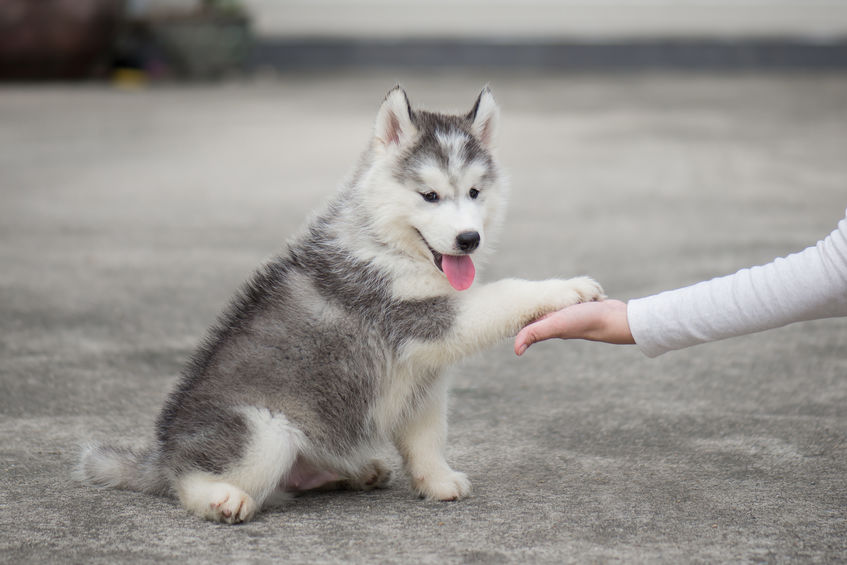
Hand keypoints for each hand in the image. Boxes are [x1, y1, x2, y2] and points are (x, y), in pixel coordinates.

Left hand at [514, 299, 634, 355]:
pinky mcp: (586, 304)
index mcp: (548, 323)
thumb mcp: (556, 325)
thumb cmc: (585, 322)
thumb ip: (535, 333)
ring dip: (554, 296)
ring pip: (558, 301)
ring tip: (543, 295)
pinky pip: (574, 295)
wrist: (615, 319)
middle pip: (541, 309)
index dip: (517, 312)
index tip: (505, 306)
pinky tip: (571, 290)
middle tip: (521, 293)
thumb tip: (516, 350)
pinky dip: (573, 292)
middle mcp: (559, 318)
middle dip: (534, 302)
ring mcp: (573, 312)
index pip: (527, 319)